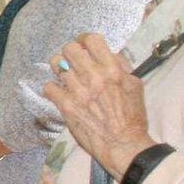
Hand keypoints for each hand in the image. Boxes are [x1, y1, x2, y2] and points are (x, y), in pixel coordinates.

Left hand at [43, 33, 155, 177]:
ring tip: (65, 76)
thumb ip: (121, 66)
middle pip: (70, 48)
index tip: (84, 46)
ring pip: (55, 64)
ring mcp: (78, 91)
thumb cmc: (132, 116)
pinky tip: (60, 93)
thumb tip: (108, 53)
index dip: (85, 40)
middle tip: (73, 62)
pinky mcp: (66, 106)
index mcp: (112, 69)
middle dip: (70, 53)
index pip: (91, 40)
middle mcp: (94, 77)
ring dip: (59, 69)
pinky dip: (53, 89)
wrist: (122, 144)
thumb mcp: (135, 85)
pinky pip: (48, 86)